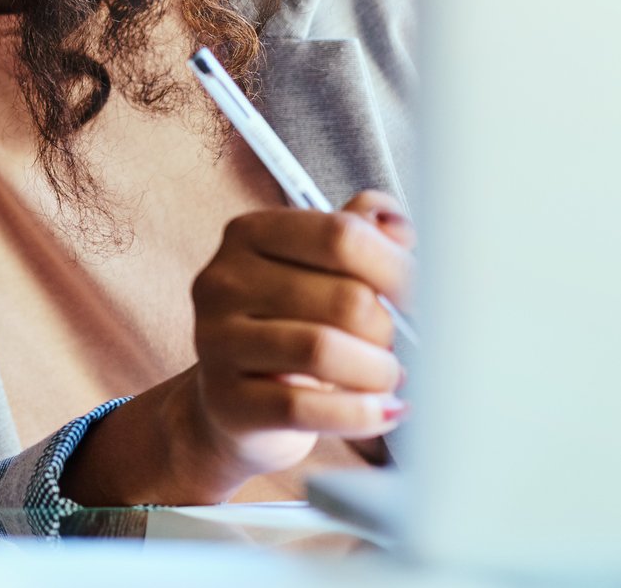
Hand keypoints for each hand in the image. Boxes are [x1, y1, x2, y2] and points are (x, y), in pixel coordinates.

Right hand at [62, 190, 415, 504]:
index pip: (343, 236)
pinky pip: (304, 408)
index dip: (399, 269)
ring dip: (377, 372)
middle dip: (385, 329)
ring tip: (387, 378)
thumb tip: (396, 221)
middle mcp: (224, 280)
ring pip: (324, 350)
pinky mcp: (226, 399)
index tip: (419, 297)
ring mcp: (217, 340)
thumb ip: (358, 235)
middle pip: (345, 298)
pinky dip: (360, 413)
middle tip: (387, 345)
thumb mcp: (317, 272)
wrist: (236, 401)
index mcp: (249, 233)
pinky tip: (381, 411)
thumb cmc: (290, 326)